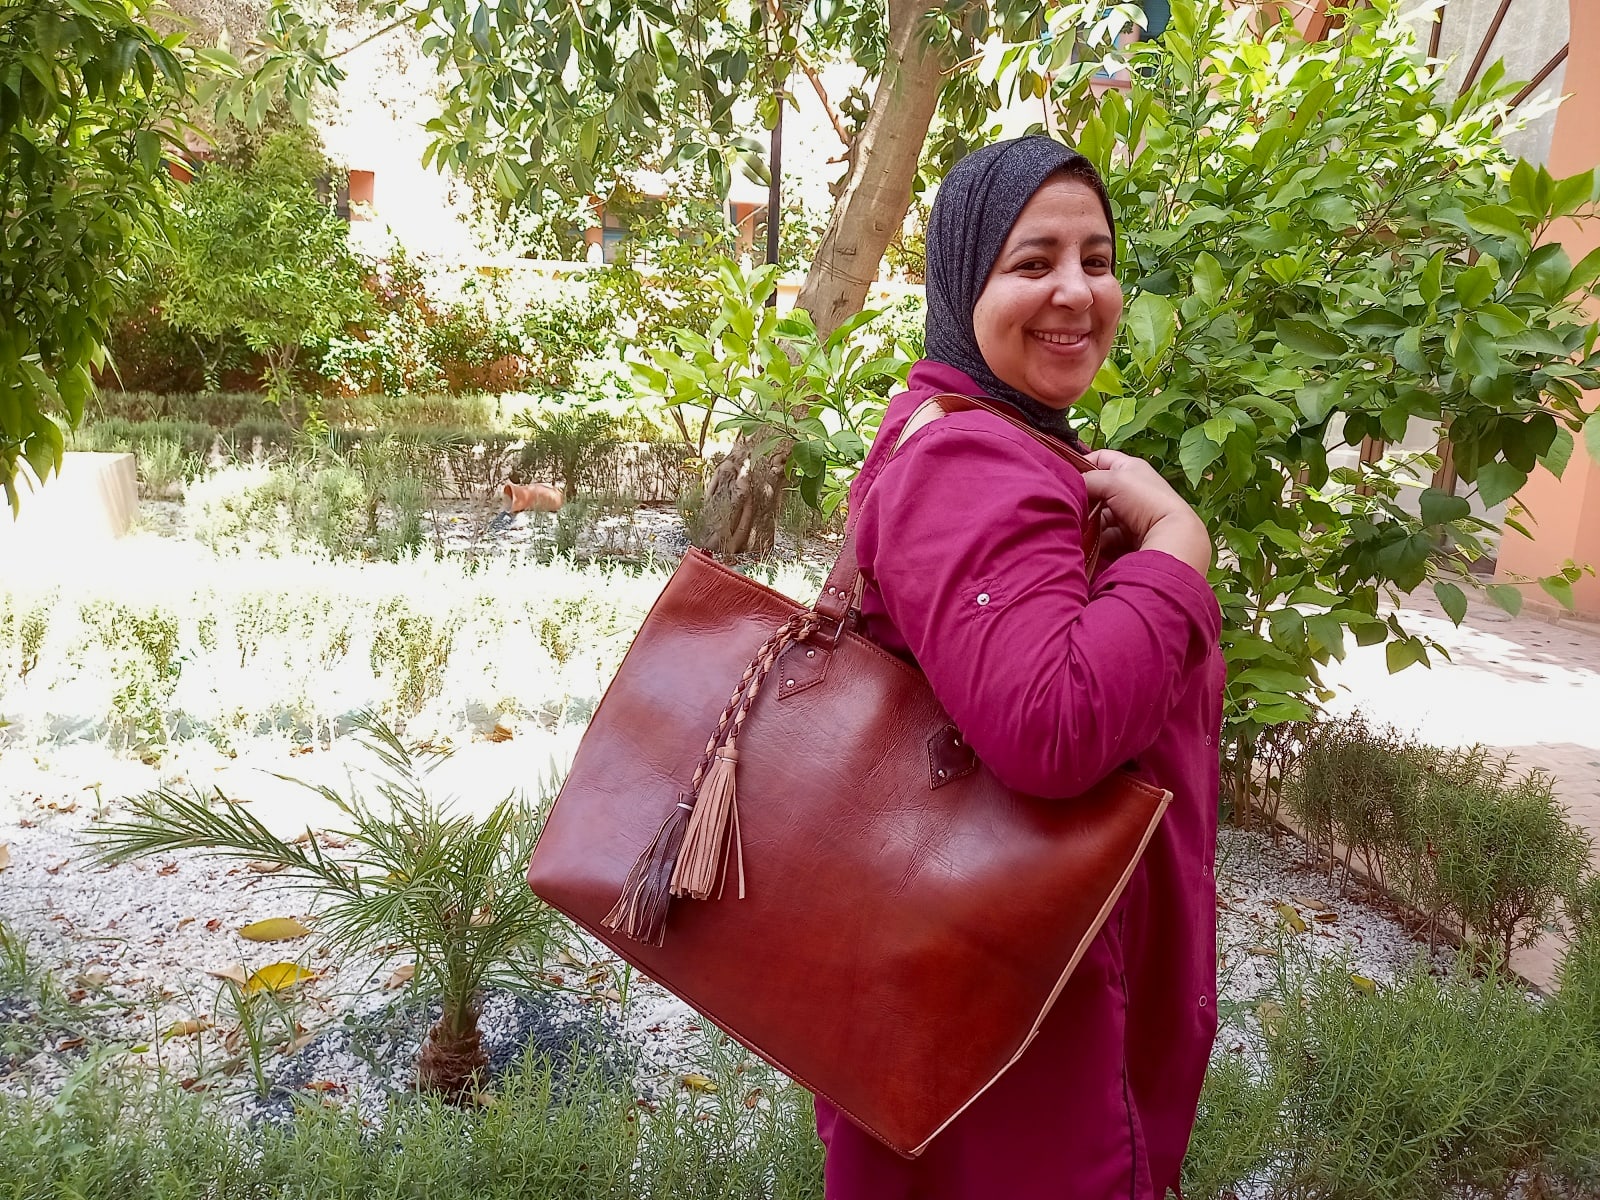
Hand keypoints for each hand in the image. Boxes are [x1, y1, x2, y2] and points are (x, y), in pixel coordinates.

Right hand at [1082, 450, 1211, 574]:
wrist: (1169, 534)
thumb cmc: (1145, 499)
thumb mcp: (1112, 480)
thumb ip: (1086, 479)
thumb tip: (1069, 487)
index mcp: (1130, 467)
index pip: (1100, 459)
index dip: (1082, 464)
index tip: (1064, 477)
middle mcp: (1131, 488)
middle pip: (1097, 490)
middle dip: (1084, 498)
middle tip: (1069, 506)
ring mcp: (1130, 513)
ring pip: (1099, 514)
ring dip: (1088, 521)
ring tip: (1078, 527)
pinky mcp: (1129, 535)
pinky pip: (1106, 534)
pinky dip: (1097, 539)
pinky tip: (1088, 542)